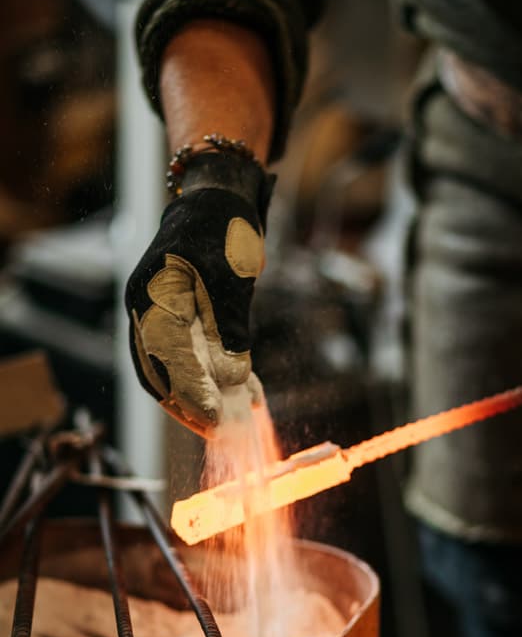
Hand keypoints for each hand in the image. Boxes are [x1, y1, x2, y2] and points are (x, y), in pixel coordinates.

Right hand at [125, 148, 274, 436]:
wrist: (220, 199)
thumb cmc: (221, 227)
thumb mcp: (228, 275)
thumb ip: (229, 326)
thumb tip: (232, 379)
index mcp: (152, 298)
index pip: (165, 355)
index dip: (189, 389)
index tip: (213, 416)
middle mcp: (157, 316)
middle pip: (169, 375)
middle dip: (195, 409)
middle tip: (223, 437)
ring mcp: (175, 323)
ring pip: (189, 376)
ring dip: (213, 405)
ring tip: (239, 432)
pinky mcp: (199, 326)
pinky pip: (210, 363)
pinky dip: (231, 385)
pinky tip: (254, 402)